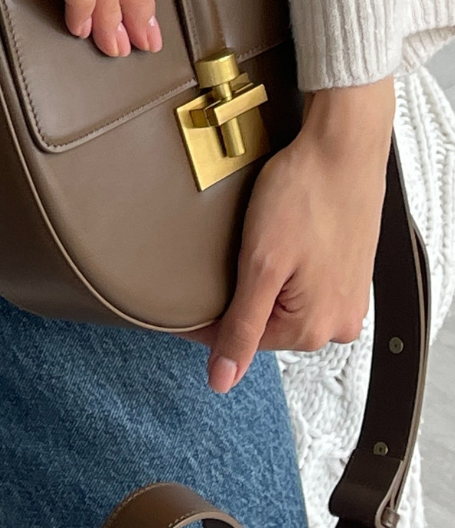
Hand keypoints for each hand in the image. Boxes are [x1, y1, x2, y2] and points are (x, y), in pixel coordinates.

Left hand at [190, 76, 396, 390]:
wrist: (343, 148)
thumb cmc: (304, 195)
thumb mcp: (261, 266)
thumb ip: (241, 327)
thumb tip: (222, 380)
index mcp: (312, 330)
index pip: (238, 339)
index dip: (203, 316)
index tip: (177, 297)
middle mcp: (337, 323)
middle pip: (265, 323)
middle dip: (239, 296)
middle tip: (221, 258)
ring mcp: (349, 298)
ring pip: (286, 303)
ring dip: (264, 282)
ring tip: (255, 244)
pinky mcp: (351, 272)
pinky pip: (307, 285)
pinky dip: (288, 270)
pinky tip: (281, 241)